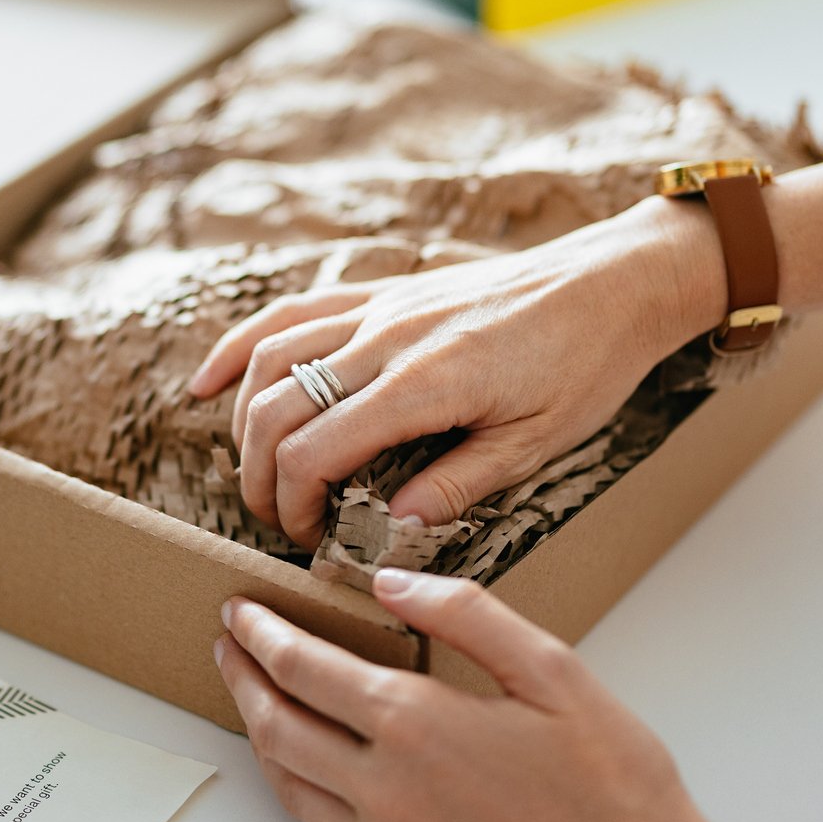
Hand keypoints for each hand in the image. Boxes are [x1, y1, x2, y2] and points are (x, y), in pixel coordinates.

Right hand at [190, 197, 722, 547]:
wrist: (612, 282)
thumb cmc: (586, 364)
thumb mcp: (535, 445)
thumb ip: (454, 487)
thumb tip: (386, 531)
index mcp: (426, 382)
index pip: (316, 449)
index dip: (294, 504)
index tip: (312, 539)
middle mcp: (387, 337)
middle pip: (277, 406)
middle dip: (258, 474)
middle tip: (277, 520)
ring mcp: (378, 307)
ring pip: (270, 357)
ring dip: (244, 419)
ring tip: (251, 470)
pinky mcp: (381, 292)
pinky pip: (290, 312)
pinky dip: (241, 346)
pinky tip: (209, 382)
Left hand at [214, 570, 797, 821]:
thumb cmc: (613, 786)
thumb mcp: (553, 670)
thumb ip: (467, 613)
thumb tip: (392, 583)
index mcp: (417, 722)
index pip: (304, 668)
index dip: (261, 635)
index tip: (240, 610)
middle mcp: (387, 787)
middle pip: (277, 725)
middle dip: (242, 678)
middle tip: (226, 646)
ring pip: (289, 784)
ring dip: (259, 733)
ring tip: (251, 699)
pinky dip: (297, 786)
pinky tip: (308, 767)